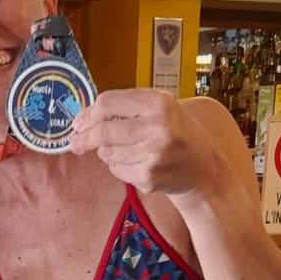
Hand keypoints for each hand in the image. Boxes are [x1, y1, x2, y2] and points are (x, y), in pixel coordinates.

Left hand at [69, 89, 210, 196]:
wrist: (204, 167)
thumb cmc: (178, 132)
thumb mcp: (160, 107)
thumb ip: (126, 107)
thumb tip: (83, 119)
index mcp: (158, 102)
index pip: (107, 103)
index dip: (88, 114)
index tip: (78, 123)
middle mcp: (156, 127)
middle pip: (102, 131)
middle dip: (85, 138)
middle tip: (76, 143)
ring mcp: (152, 154)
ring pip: (107, 153)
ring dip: (107, 152)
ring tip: (127, 148)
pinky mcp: (148, 176)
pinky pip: (117, 170)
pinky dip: (119, 166)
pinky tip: (137, 161)